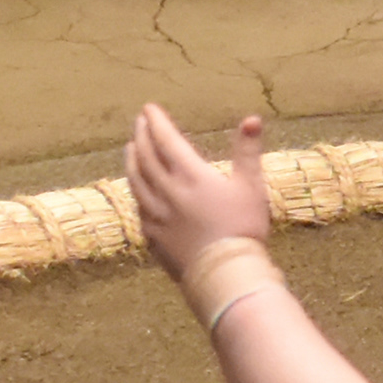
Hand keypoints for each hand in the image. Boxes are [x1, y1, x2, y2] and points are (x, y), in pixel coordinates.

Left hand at [123, 105, 273, 278]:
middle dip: (142, 136)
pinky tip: (137, 188)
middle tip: (140, 122)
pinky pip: (138, 205)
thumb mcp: (251, 186)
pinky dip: (135, 189)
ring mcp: (156, 214)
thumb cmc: (243, 228)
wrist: (225, 273)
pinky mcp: (152, 235)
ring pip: (136, 180)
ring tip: (131, 147)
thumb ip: (247, 151)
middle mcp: (167, 191)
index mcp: (191, 175)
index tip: (149, 108)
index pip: (166, 140)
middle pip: (146, 157)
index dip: (157, 122)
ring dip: (132, 160)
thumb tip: (251, 118)